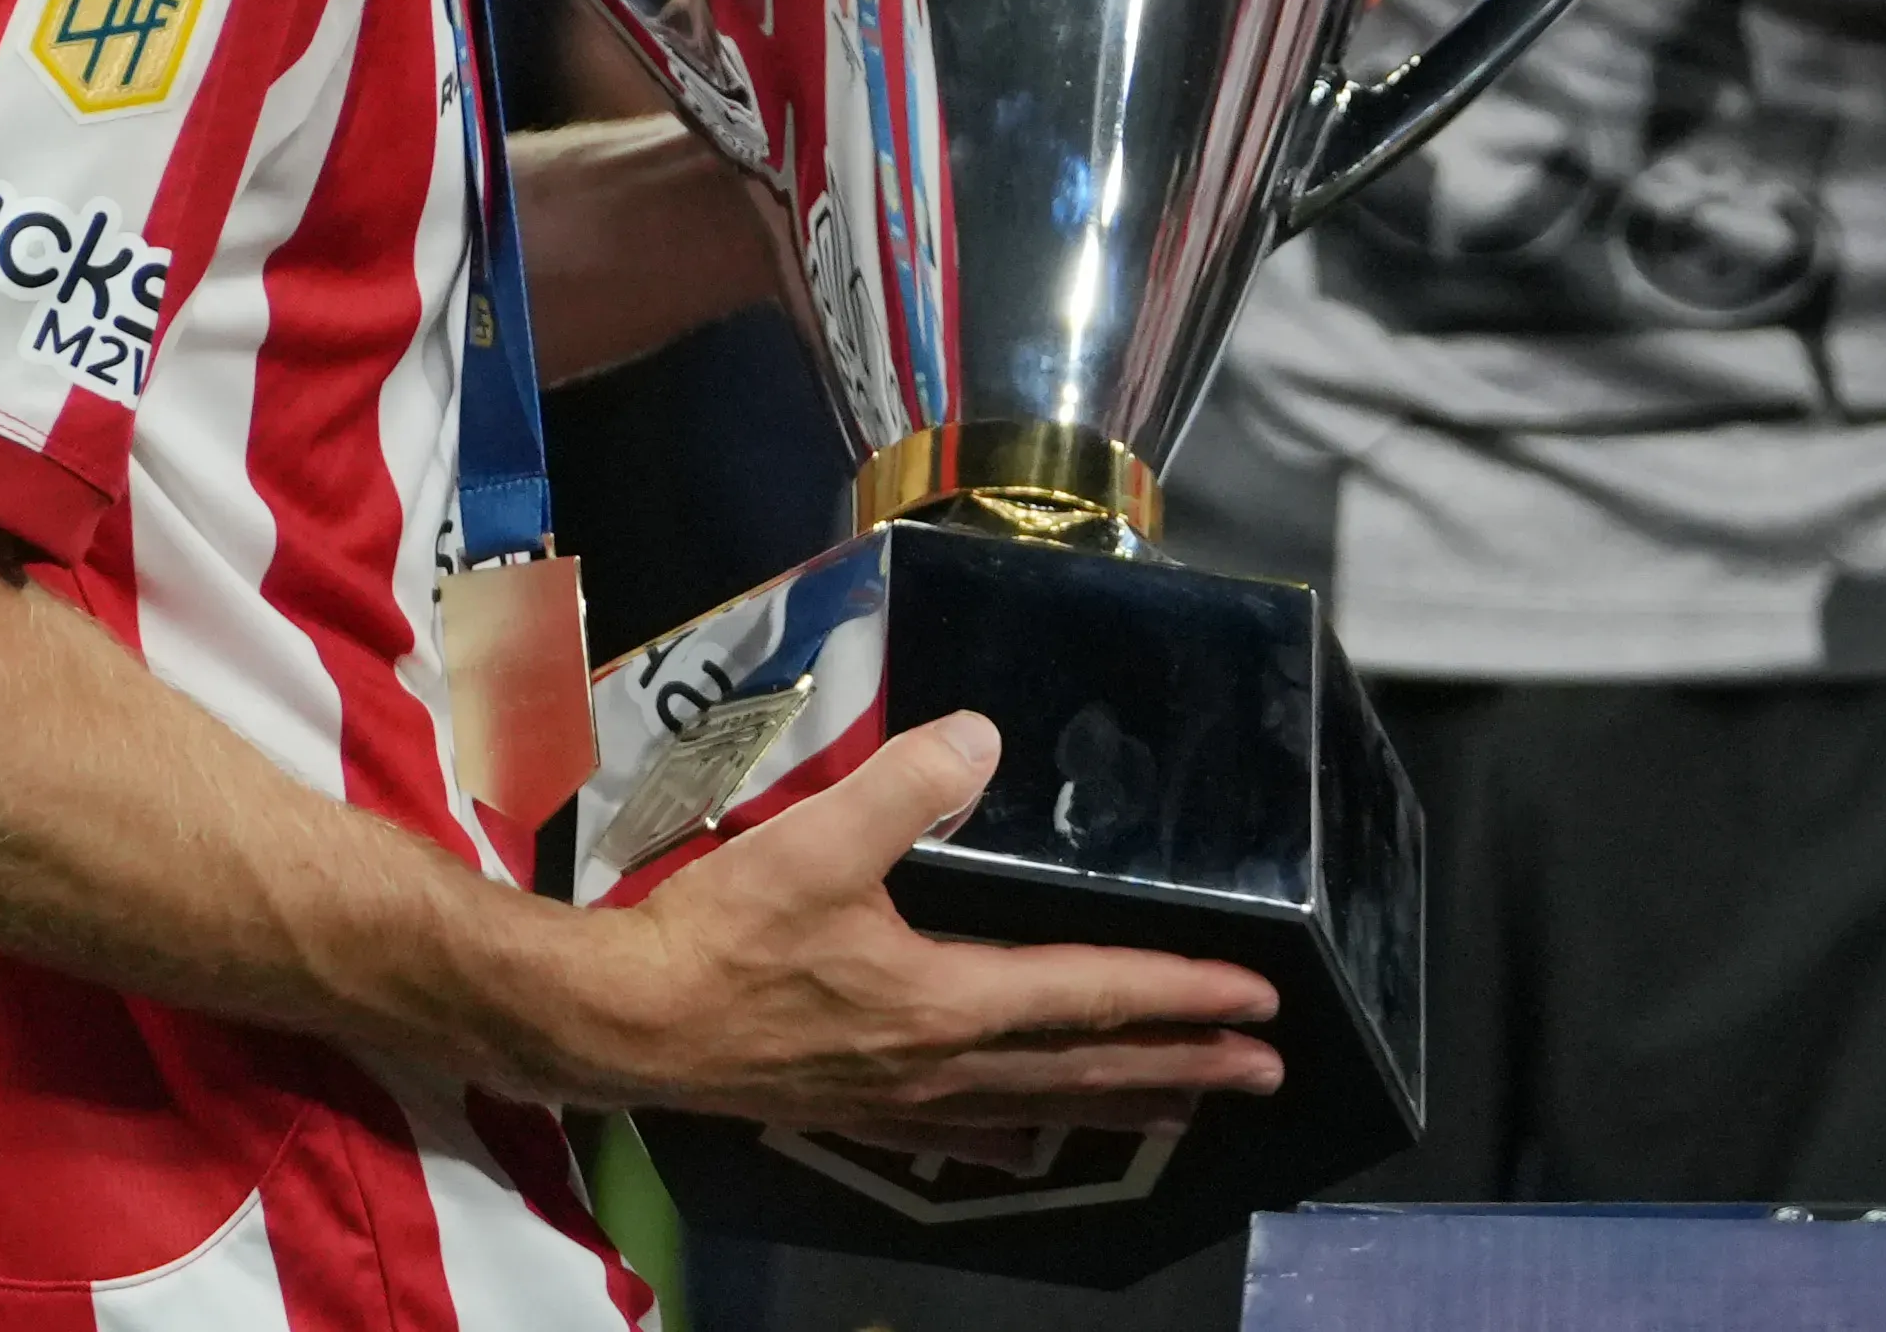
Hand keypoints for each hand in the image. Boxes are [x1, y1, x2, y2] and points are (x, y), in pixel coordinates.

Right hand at [578, 713, 1279, 1135]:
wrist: (622, 1024)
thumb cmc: (719, 935)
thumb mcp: (816, 841)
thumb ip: (908, 785)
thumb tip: (984, 737)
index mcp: (947, 1001)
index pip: (1094, 997)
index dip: (1183, 996)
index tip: (1261, 1005)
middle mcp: (941, 1063)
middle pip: (1088, 1070)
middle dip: (1184, 1068)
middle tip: (1263, 1075)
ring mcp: (900, 1099)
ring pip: (1038, 1109)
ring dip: (1120, 1105)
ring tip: (1184, 1110)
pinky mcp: (855, 1111)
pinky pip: (965, 1134)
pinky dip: (1019, 1136)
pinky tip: (1030, 1147)